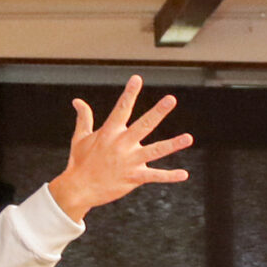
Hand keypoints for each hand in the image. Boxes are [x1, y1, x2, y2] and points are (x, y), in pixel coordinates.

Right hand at [46, 76, 190, 220]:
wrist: (79, 188)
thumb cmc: (80, 162)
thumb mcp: (80, 137)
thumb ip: (84, 118)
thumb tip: (77, 101)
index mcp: (109, 132)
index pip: (121, 108)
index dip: (129, 93)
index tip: (137, 79)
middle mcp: (121, 144)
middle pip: (144, 124)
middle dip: (158, 111)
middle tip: (171, 99)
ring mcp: (129, 161)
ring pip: (155, 150)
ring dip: (173, 144)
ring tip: (189, 138)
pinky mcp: (134, 177)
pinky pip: (155, 176)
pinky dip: (170, 176)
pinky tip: (184, 174)